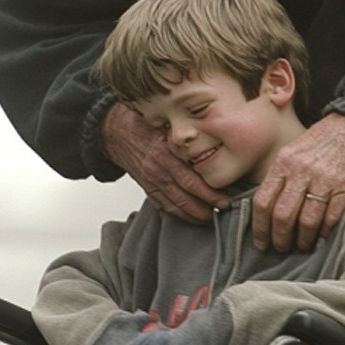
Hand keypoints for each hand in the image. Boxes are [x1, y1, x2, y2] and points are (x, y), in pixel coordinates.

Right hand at [101, 102, 228, 223]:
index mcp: (164, 155)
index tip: (226, 199)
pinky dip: (180, 216)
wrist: (117, 132)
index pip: (190, 181)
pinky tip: (192, 218)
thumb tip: (217, 148)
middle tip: (224, 211)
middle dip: (206, 209)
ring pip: (175, 207)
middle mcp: (156, 171)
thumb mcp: (168, 127)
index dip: (209, 194)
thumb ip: (188, 141)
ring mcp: (150, 183)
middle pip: (184, 198)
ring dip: (195, 216)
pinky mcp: (146, 189)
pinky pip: (164, 208)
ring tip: (212, 218)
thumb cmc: (146, 126)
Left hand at [252, 114, 344, 252]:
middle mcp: (301, 171)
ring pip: (306, 221)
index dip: (259, 227)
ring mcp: (324, 179)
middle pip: (282, 215)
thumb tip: (267, 210)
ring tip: (302, 246)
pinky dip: (324, 233)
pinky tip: (321, 238)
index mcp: (283, 162)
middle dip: (280, 238)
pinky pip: (330, 218)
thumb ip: (280, 177)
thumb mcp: (293, 151)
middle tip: (281, 248)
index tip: (261, 242)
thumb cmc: (321, 142)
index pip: (263, 201)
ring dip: (303, 240)